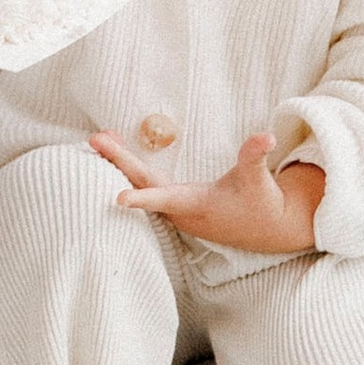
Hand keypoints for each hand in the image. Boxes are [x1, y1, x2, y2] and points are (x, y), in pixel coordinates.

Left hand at [92, 128, 322, 255]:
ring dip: (120, 163)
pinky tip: (118, 155)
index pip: (166, 198)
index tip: (118, 199)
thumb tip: (265, 136)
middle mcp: (180, 210)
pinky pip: (146, 187)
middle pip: (144, 182)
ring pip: (142, 185)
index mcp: (196, 204)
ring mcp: (176, 210)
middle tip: (94, 139)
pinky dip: (131, 170)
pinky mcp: (176, 208)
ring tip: (99, 140)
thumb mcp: (258, 179)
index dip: (143, 198)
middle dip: (118, 161)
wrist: (269, 228)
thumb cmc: (261, 203)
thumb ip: (255, 156)